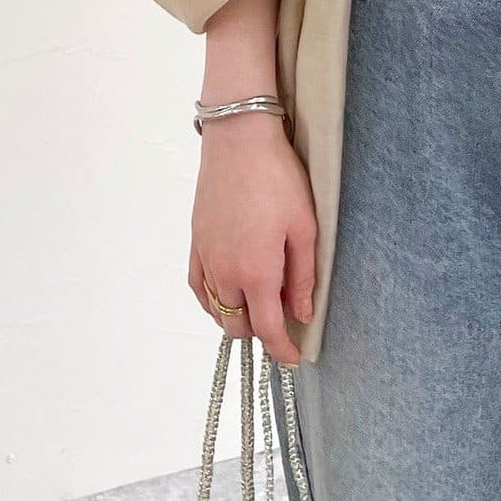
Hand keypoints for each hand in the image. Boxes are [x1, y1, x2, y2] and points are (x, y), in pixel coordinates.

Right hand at [187, 111, 316, 364]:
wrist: (238, 141)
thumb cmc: (278, 179)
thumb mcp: (304, 227)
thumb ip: (302, 276)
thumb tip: (301, 314)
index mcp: (257, 272)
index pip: (266, 330)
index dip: (281, 351)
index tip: (293, 359)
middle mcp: (226, 273)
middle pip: (238, 326)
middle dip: (260, 333)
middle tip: (283, 320)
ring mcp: (206, 259)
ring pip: (217, 310)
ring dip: (237, 317)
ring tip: (260, 304)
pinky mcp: (195, 243)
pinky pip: (199, 288)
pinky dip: (213, 300)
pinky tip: (228, 291)